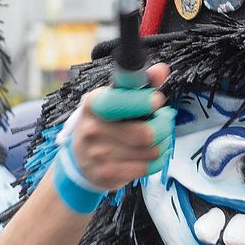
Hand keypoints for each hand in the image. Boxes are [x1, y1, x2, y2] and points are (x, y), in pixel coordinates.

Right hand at [67, 63, 171, 191]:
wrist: (80, 159)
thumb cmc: (105, 123)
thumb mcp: (115, 98)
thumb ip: (139, 84)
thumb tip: (161, 70)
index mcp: (94, 103)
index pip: (123, 101)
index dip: (144, 101)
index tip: (157, 101)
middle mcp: (93, 129)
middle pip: (147, 132)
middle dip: (164, 126)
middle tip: (163, 121)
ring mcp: (99, 154)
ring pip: (151, 151)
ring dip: (162, 144)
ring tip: (156, 138)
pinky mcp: (107, 174)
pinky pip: (147, 168)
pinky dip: (155, 161)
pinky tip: (149, 154)